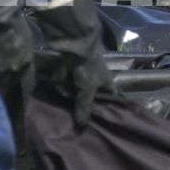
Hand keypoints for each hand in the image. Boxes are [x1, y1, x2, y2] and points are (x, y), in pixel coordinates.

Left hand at [32, 0, 107, 129]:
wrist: (76, 44)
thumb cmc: (88, 68)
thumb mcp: (87, 91)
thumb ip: (84, 107)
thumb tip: (82, 126)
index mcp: (107, 81)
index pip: (113, 95)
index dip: (113, 105)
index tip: (110, 118)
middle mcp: (97, 75)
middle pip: (95, 92)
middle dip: (89, 103)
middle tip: (83, 119)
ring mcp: (83, 69)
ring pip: (80, 86)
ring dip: (74, 94)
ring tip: (67, 111)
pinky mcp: (71, 65)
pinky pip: (67, 78)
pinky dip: (63, 84)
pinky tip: (56, 95)